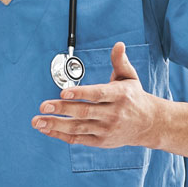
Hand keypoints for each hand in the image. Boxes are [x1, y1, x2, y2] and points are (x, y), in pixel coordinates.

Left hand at [31, 42, 163, 148]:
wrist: (150, 124)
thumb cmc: (134, 98)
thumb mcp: (130, 77)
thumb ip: (120, 62)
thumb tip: (118, 45)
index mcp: (119, 96)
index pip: (97, 95)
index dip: (80, 94)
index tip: (63, 93)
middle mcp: (112, 114)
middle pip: (84, 112)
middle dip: (62, 109)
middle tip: (43, 105)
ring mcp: (106, 129)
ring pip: (78, 127)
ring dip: (56, 124)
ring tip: (38, 121)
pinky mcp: (101, 141)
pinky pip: (78, 139)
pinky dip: (61, 135)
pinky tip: (46, 129)